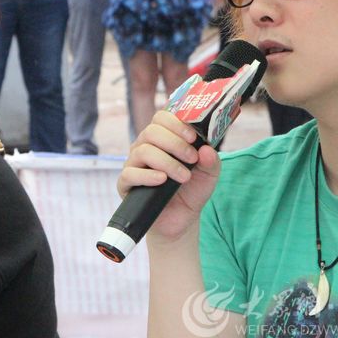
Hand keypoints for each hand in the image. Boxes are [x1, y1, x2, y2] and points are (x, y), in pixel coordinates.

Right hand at [117, 111, 221, 244]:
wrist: (182, 218)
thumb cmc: (193, 190)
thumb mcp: (210, 174)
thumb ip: (211, 160)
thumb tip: (206, 149)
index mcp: (163, 139)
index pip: (161, 118)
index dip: (176, 123)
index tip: (193, 137)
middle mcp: (145, 147)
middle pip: (151, 131)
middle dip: (175, 143)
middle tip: (191, 158)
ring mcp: (134, 165)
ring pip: (143, 150)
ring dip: (167, 162)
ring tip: (184, 177)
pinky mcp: (126, 184)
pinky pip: (130, 174)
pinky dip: (148, 175)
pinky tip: (162, 180)